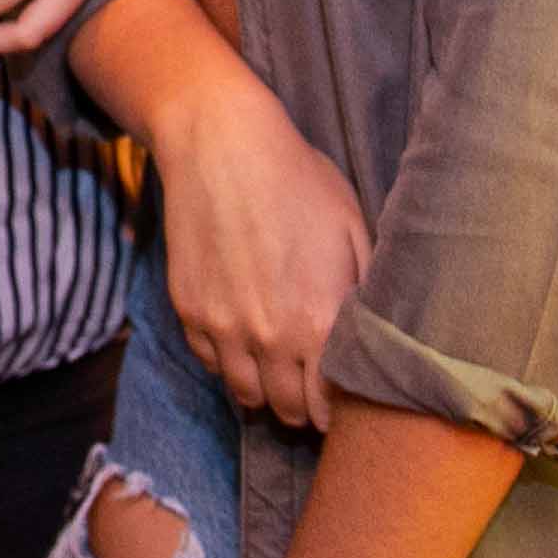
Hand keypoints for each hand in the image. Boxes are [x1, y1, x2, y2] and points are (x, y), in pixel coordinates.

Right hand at [136, 49, 370, 431]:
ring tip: (275, 376)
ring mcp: (224, 325)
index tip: (341, 404)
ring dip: (264, 392)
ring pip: (245, 394)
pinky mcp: (189, 309)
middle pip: (289, 410)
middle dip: (303, 410)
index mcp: (321, 319)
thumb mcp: (352, 229)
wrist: (222, 146)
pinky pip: (209, 361)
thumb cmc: (298, 179)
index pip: (331, 404)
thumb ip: (362, 294)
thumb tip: (369, 339)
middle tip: (310, 396)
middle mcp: (272, 335)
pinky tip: (241, 342)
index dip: (339, 411)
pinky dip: (227, 362)